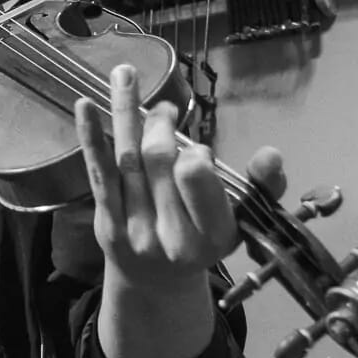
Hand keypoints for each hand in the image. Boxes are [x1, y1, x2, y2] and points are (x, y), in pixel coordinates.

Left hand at [73, 63, 285, 290]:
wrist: (157, 283)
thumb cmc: (205, 241)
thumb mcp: (243, 220)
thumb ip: (262, 187)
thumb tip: (271, 154)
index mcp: (212, 236)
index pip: (196, 178)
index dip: (193, 153)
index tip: (197, 149)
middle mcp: (171, 237)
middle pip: (159, 161)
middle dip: (161, 124)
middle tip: (166, 111)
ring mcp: (135, 230)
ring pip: (128, 159)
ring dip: (126, 112)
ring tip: (125, 75)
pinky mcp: (107, 222)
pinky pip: (99, 174)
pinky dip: (92, 137)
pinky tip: (85, 105)